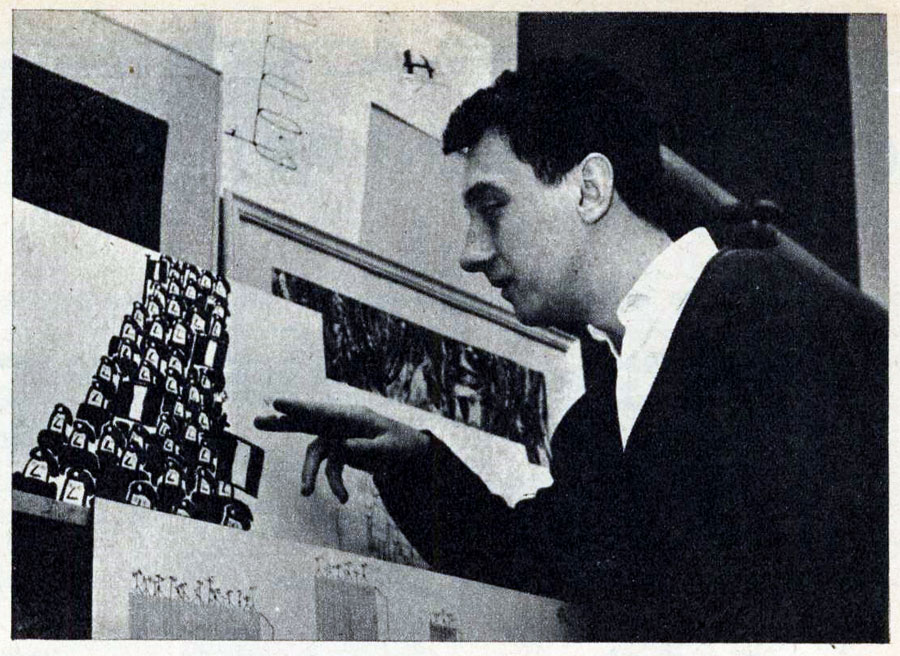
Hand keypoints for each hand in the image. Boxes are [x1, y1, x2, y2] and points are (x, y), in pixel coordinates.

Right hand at [254, 399, 430, 502]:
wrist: (410, 454)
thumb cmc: (402, 445)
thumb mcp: (390, 448)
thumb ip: (366, 447)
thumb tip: (341, 447)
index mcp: (352, 416)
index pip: (321, 411)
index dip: (298, 408)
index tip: (277, 402)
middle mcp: (340, 424)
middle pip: (308, 422)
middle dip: (283, 423)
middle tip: (258, 421)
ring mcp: (338, 437)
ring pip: (314, 452)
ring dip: (310, 473)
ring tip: (305, 493)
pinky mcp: (340, 452)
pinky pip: (330, 469)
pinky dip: (335, 484)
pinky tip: (344, 499)